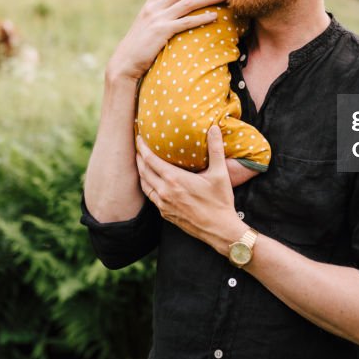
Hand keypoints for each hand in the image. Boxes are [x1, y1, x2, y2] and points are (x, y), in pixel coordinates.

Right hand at [107, 0, 226, 82]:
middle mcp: (153, 8)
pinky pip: (186, 22)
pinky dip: (202, 18)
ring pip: (188, 3)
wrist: (124, 63)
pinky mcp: (162, 31)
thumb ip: (155, 21)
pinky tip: (214, 16)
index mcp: (148, 6)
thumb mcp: (144, 29)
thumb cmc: (136, 50)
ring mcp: (158, 19)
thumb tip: (165, 19)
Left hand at [136, 126, 246, 254]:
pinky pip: (151, 197)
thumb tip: (214, 128)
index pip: (150, 160)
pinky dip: (147, 186)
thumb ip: (215, 149)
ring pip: (145, 185)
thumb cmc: (220, 202)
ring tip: (141, 163)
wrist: (220, 230)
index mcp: (175, 180)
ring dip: (141, 173)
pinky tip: (151, 182)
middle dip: (138, 158)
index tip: (138, 138)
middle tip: (137, 147)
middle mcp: (165, 192)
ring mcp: (164, 205)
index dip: (142, 147)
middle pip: (143, 171)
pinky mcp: (166, 214)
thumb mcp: (220, 174)